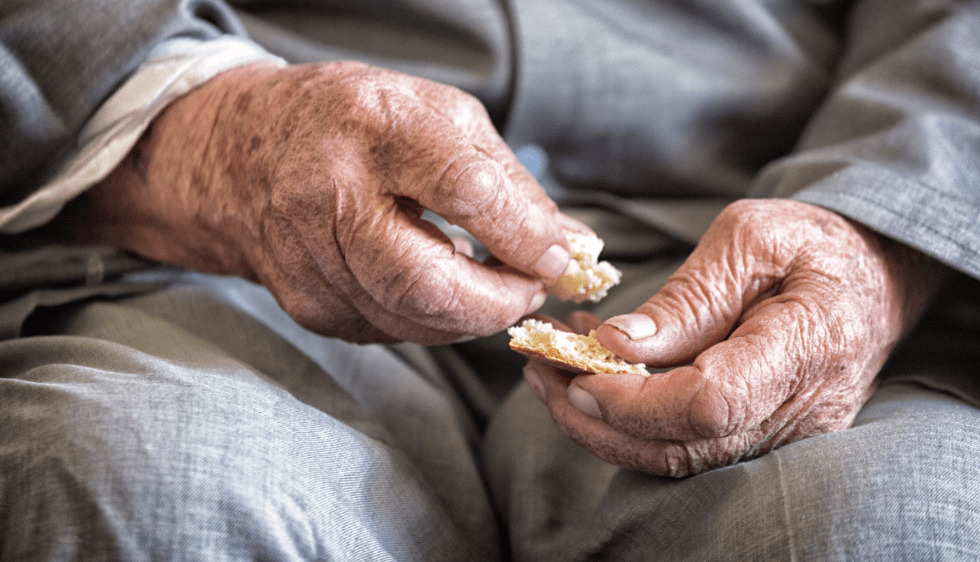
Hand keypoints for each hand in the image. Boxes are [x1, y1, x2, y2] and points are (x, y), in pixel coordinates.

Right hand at [58, 62, 571, 343]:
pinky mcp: (309, 306)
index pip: (465, 192)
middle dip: (499, 303)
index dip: (523, 236)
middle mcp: (330, 196)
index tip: (556, 255)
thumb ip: (506, 182)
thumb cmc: (354, 124)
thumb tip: (567, 245)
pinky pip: (392, 331)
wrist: (243, 156)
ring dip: (472, 315)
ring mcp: (310, 261)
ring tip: (494, 285)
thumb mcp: (435, 116)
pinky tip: (438, 285)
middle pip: (430, 285)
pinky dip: (432, 319)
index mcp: (374, 127)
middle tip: (531, 290)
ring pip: (415, 322)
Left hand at [523, 199, 941, 475]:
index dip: (635, 399)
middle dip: (595, 418)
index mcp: (808, 344)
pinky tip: (593, 379)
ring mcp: (785, 433)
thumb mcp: (750, 238)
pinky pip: (686, 447)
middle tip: (539, 370)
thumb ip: (688, 297)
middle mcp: (802, 408)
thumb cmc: (814, 243)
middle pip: (682, 448)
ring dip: (601, 424)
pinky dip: (629, 421)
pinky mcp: (761, 435)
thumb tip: (617, 345)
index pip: (710, 404)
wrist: (870, 274)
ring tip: (551, 373)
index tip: (578, 368)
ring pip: (677, 458)